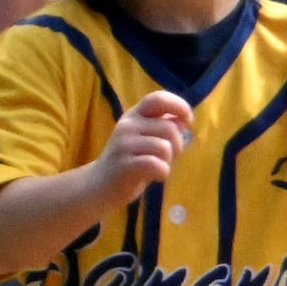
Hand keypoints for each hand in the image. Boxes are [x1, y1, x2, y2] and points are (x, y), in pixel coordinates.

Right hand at [87, 89, 195, 208]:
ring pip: (165, 148)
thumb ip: (163, 128)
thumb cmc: (129, 162)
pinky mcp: (124, 164)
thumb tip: (182, 120)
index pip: (158, 98)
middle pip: (170, 128)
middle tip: (167, 158)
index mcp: (134, 115)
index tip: (188, 120)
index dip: (179, 105)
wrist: (98, 186)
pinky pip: (157, 165)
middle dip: (177, 146)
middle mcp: (128, 125)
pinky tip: (155, 177)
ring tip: (157, 167)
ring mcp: (124, 144)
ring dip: (168, 161)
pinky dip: (163, 173)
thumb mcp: (145, 140)